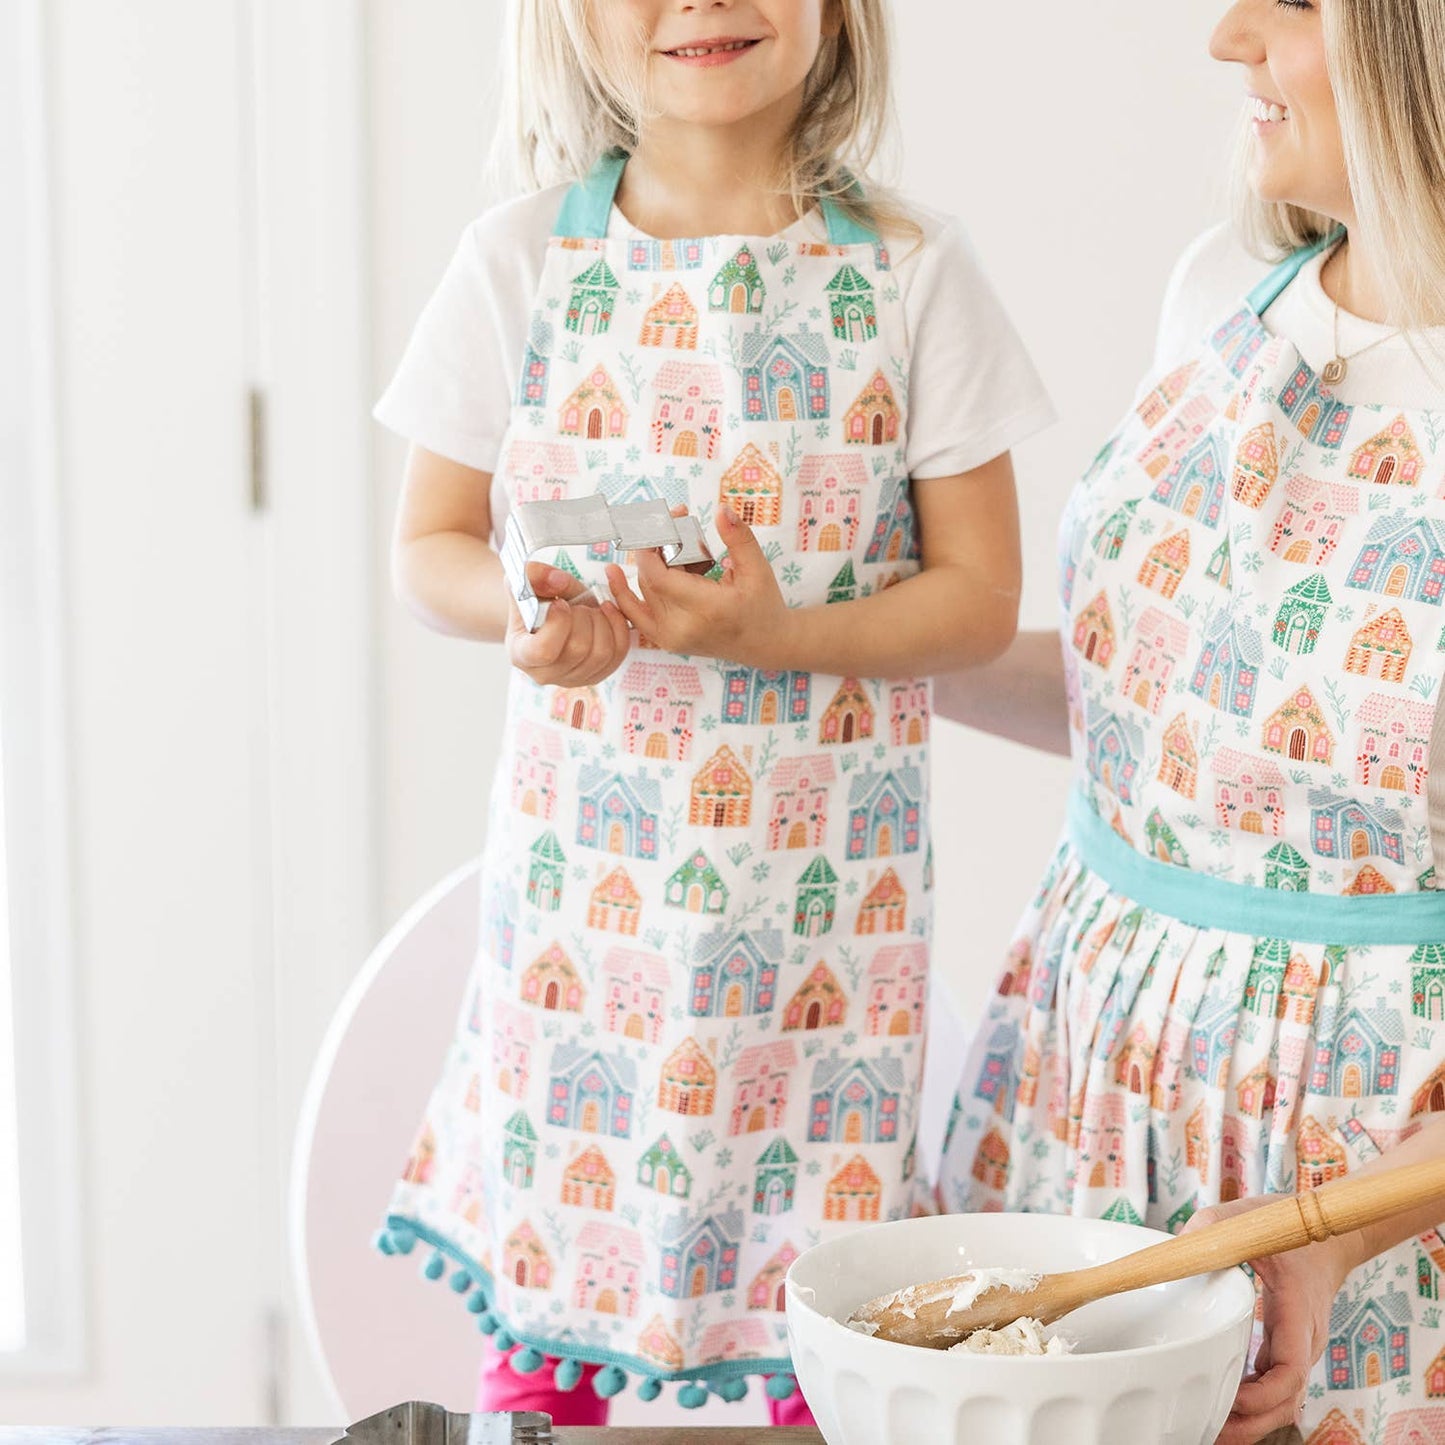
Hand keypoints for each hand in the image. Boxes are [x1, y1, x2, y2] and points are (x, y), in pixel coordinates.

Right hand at [506, 562, 631, 686]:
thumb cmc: (536, 600)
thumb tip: (557, 580)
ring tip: (590, 608)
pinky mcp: (596, 675)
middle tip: (576, 604)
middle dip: (583, 616)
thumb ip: (535, 574)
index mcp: (521, 653)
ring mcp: (572, 679)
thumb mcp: (528, 581)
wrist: (550, 615)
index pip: (543, 651)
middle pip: (578, 649)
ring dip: (602, 621)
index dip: (559, 623)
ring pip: (602, 653)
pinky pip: (618, 654)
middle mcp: (545, 674)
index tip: (561, 604)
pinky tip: (607, 613)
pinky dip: (618, 628)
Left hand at [605, 505, 792, 664]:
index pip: (659, 576)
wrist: (765, 644)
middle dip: (654, 547)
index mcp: (706, 609)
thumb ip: (739, 538)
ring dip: (648, 565)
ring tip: (664, 542)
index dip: (652, 546)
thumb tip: (722, 509)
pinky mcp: (665, 641)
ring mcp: (671, 638)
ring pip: (642, 593)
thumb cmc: (763, 604)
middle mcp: (682, 628)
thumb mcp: (758, 569)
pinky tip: (613, 574)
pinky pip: (635, 616)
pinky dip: (623, 597)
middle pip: (649, 580)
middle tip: (670, 523)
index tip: (662, 520)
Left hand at [1183, 1195, 1356, 1443]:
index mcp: (1298, 1311)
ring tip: (1207, 1428)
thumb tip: (1173, 1245)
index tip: (1231, 1398)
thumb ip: (1211, 1227)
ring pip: (1281, 1402)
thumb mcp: (1248, 1216)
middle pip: (1286, 1401)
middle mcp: (1303, 1340)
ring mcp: (1297, 1348)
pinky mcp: (1286, 1348)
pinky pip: (1273, 1386)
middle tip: (1207, 1430)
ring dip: (1250, 1420)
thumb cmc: (1289, 1227)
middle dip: (1251, 1424)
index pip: (1291, 1370)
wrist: (1327, 1234)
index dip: (1262, 1394)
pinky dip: (1251, 1403)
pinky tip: (1220, 1405)